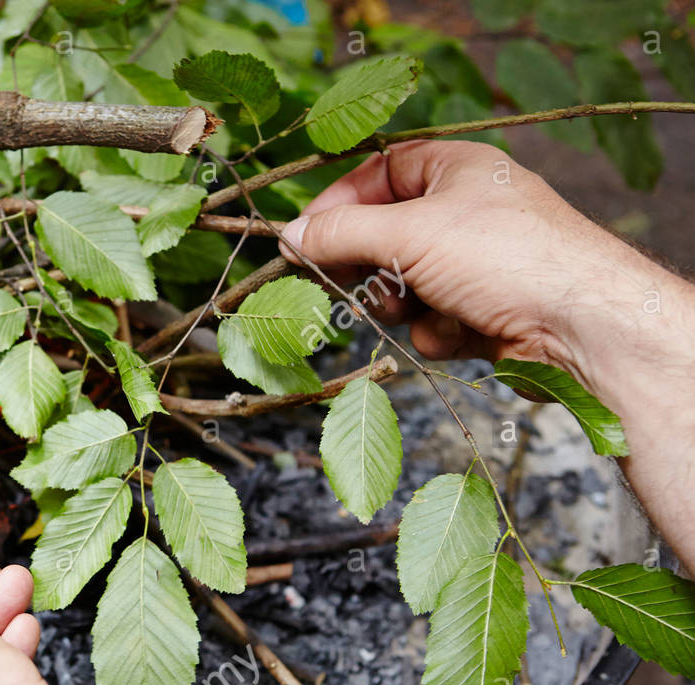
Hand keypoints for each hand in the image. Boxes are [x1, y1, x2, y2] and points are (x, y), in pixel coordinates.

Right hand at [281, 139, 694, 569]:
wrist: (581, 327)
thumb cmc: (503, 257)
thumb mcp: (407, 234)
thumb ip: (340, 234)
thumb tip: (288, 236)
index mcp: (457, 170)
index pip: (379, 173)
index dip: (338, 202)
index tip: (302, 236)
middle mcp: (467, 212)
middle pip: (385, 234)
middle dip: (369, 264)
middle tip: (343, 281)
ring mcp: (477, 265)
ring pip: (403, 284)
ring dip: (403, 302)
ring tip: (420, 306)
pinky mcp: (483, 312)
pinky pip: (431, 320)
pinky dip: (437, 330)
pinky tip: (463, 330)